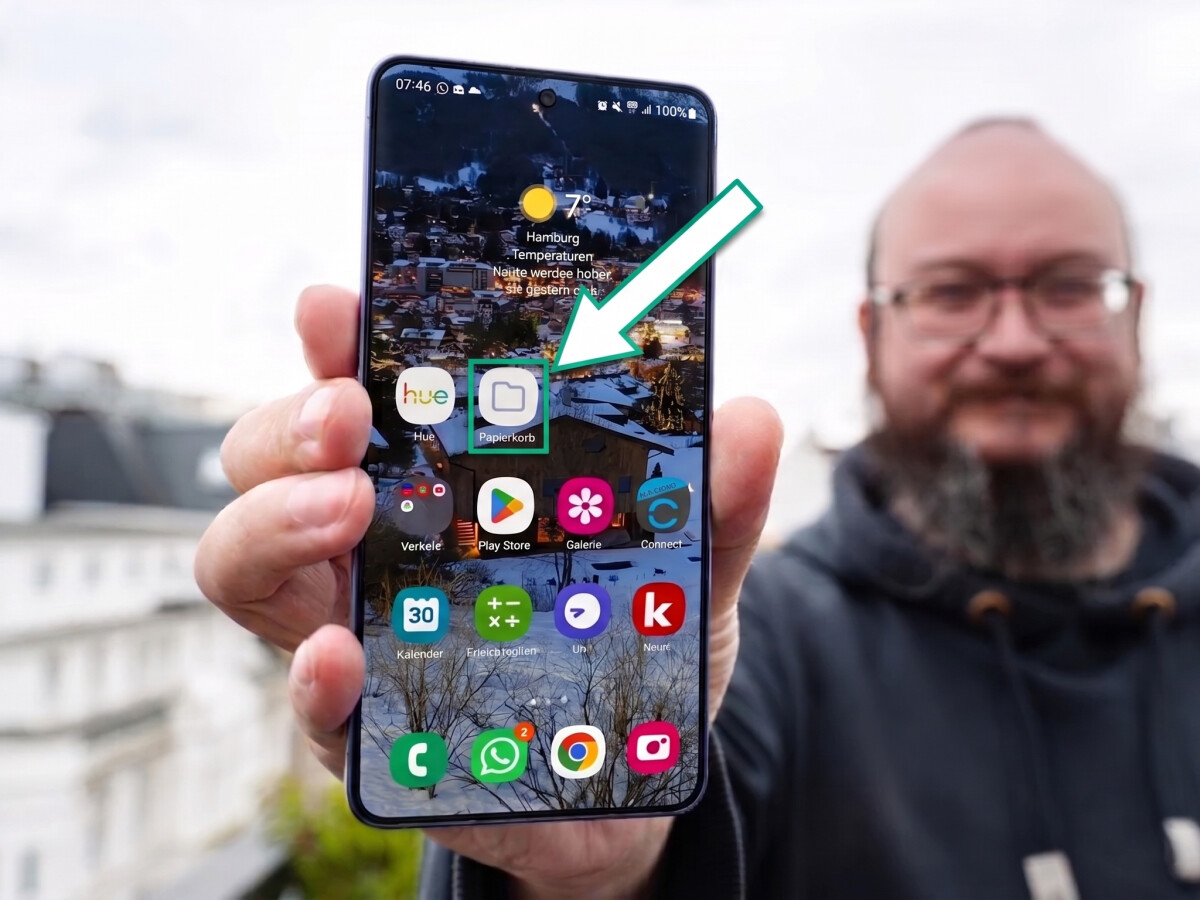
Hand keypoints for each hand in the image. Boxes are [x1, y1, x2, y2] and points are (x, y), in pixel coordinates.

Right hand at [195, 284, 783, 899]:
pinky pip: (304, 702)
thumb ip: (713, 503)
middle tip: (347, 416)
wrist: (621, 785)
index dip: (338, 343)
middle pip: (272, 461)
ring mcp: (352, 630)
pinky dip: (310, 677)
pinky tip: (340, 656)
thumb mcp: (683, 569)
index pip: (365, 393)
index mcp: (438, 482)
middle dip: (291, 424)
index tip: (337, 305)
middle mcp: (373, 545)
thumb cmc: (626, 651)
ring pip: (246, 565)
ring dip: (275, 525)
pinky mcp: (360, 729)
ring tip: (342, 510)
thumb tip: (749, 418)